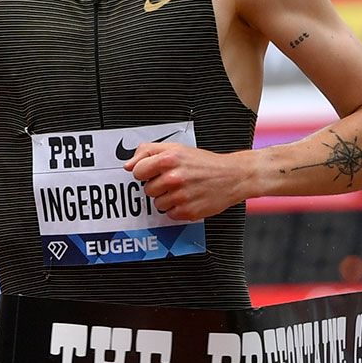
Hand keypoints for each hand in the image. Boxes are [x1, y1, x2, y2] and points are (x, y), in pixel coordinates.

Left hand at [127, 140, 249, 221]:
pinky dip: (178, 209)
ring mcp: (181, 196)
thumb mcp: (176, 148)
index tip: (154, 172)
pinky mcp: (188, 211)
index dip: (145, 173)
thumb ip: (148, 151)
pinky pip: (170, 214)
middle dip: (158, 186)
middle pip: (147, 190)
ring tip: (183, 190)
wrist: (233, 176)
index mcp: (169, 159)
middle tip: (174, 181)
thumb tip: (129, 165)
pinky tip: (189, 199)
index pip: (138, 171)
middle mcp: (174, 178)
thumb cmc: (204, 163)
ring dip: (167, 199)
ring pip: (158, 204)